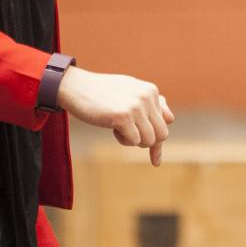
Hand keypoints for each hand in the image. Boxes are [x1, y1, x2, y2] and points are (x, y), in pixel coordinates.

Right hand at [56, 66, 174, 165]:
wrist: (74, 87)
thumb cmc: (101, 93)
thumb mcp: (129, 93)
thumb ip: (150, 104)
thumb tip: (171, 119)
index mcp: (151, 91)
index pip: (166, 121)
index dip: (158, 140)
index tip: (155, 159)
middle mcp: (147, 97)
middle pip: (162, 134)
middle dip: (146, 142)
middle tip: (128, 137)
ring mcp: (136, 106)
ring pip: (149, 140)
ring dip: (133, 141)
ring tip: (118, 129)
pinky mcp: (123, 116)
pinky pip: (134, 141)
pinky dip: (123, 140)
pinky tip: (111, 128)